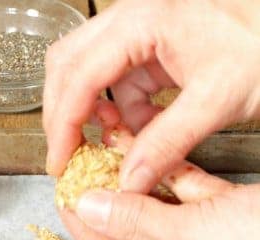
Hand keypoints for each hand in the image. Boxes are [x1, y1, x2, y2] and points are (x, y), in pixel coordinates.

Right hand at [43, 0, 259, 191]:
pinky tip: (136, 126)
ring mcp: (139, 26)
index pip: (79, 78)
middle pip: (67, 65)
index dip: (63, 125)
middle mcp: (132, 16)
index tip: (61, 162)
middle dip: (64, 114)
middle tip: (69, 154)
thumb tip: (128, 182)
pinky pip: (115, 74)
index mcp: (144, 21)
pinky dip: (118, 105)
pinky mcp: (151, 40)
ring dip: (89, 109)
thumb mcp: (218, 101)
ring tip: (109, 140)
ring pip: (84, 68)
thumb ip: (166, 144)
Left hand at [59, 126, 259, 239]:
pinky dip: (178, 179)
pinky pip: (196, 204)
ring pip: (165, 215)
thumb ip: (134, 219)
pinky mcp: (236, 231)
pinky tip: (153, 152)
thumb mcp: (190, 234)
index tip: (64, 198)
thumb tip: (87, 207)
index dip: (86, 228)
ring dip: (143, 181)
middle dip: (113, 198)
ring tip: (112, 149)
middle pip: (135, 237)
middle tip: (85, 169)